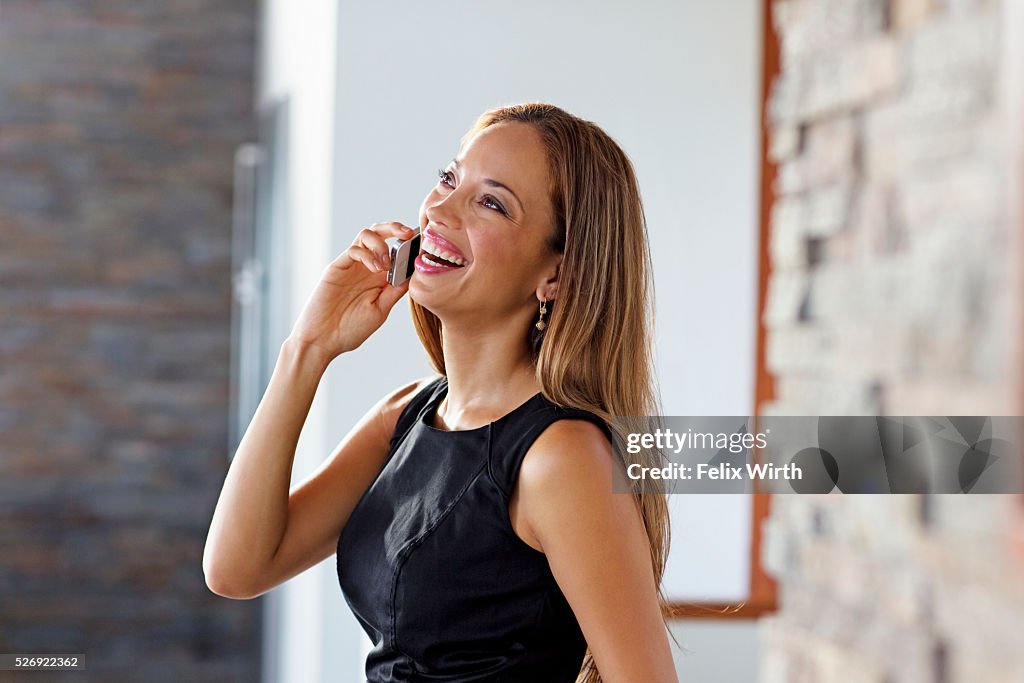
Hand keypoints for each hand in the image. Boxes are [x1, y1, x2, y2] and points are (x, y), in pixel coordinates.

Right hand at [287, 222, 416, 361]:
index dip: (408, 244)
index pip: (395, 249)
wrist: (323, 341)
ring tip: (386, 263)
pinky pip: (353, 250)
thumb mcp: (380, 310)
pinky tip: (376, 269)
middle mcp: (365, 266)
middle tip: (408, 234)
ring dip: (381, 243)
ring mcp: (351, 265)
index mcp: (379, 276)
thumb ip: (395, 291)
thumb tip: (414, 273)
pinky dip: (367, 254)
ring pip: (366, 235)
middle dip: (395, 228)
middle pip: (380, 233)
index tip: (422, 246)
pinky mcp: (336, 267)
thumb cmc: (350, 329)